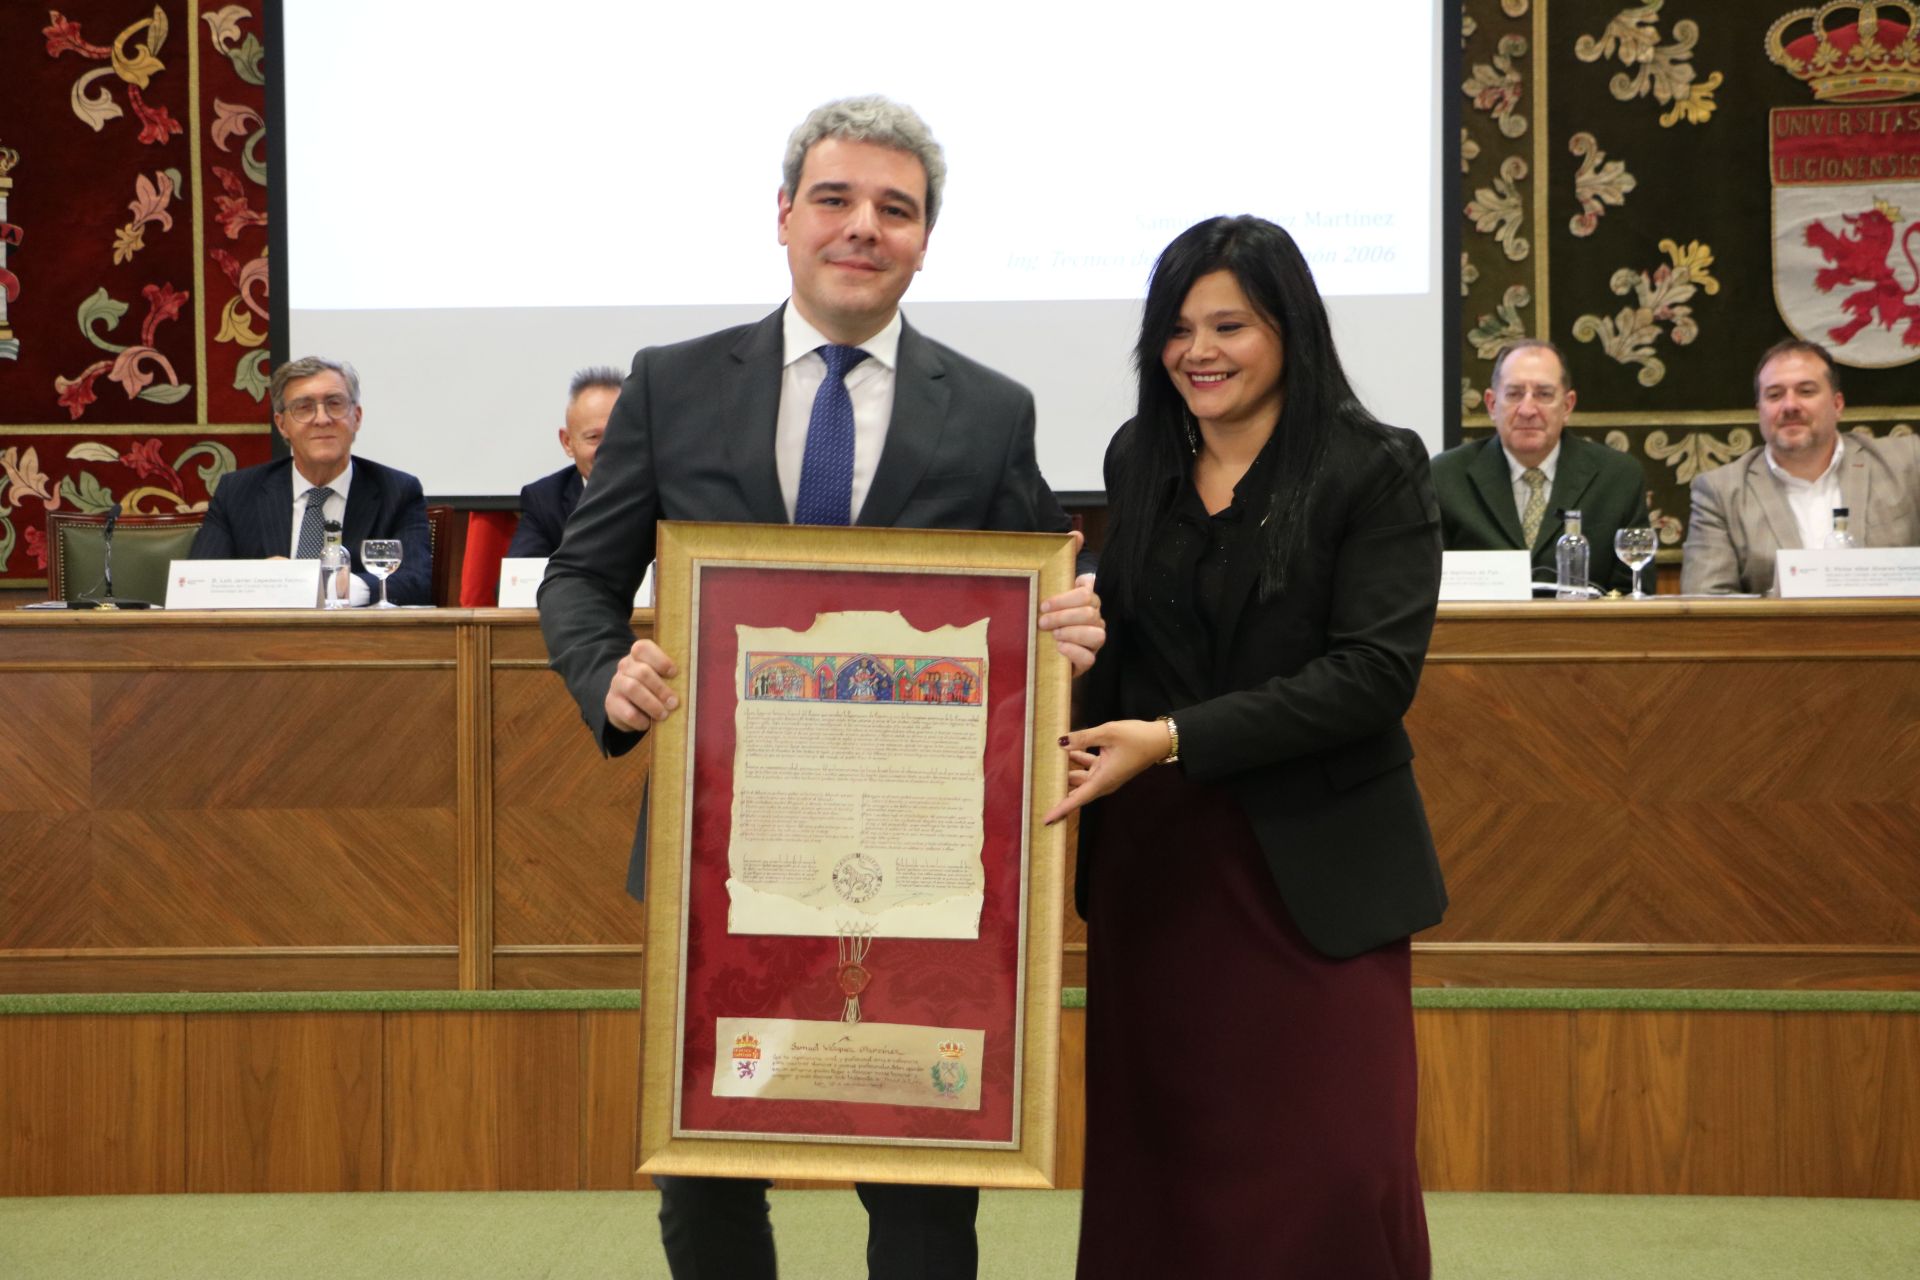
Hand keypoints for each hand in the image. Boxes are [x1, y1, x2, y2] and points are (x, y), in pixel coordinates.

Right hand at [605, 638, 678, 732]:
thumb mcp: (661, 677)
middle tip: (674, 703)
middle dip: (661, 688)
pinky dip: (640, 719)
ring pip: (632, 689)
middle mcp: (625, 667)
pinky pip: (626, 711)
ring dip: (651, 704)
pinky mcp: (611, 703)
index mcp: (638, 655)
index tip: (674, 673)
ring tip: (664, 715)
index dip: (660, 660)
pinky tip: (648, 724)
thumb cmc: (653, 688)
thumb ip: (671, 677)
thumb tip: (691, 686)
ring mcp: (617, 684)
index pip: (643, 648)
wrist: (627, 705)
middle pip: (642, 672)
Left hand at [1038, 535, 1103, 675]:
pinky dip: (1075, 652)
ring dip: (1073, 633)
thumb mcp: (1050, 587)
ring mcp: (1093, 641)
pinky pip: (1090, 658)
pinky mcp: (1087, 661)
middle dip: (1064, 616)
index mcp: (1087, 600)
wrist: (1039, 647)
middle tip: (1042, 621)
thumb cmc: (1048, 614)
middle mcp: (1095, 618)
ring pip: (1097, 634)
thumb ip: (1064, 559)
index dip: (1067, 597)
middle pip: (1090, 612)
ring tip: (1054, 635)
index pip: (1087, 593)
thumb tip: (1077, 534)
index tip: (1044, 603)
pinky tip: (1059, 648)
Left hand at [1041, 718, 1169, 824]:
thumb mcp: (1108, 733)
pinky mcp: (1109, 768)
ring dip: (1066, 773)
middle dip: (1059, 792)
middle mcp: (1104, 782)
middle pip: (1076, 792)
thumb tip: (1061, 743)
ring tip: (1048, 766)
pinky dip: (1078, 761)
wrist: (1160, 740)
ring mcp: (1107, 776)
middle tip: (1039, 791)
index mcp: (1104, 779)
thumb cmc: (1137, 738)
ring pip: (1081, 779)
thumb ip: (1083, 738)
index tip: (1046, 819)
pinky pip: (1089, 769)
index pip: (1077, 799)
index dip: (1061, 809)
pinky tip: (1068, 750)